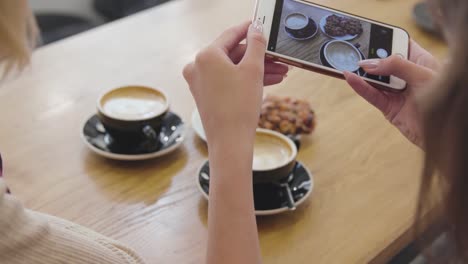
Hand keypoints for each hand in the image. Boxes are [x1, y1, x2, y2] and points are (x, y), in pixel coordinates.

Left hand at [184, 21, 277, 263]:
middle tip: (279, 56)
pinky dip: (245, 80)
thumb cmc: (240, 106)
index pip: (231, 34)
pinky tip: (268, 81)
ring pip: (232, 69)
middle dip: (259, 56)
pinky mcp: (205, 95)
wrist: (230, 143)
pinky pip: (228, 81)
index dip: (249, 29)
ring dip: (256, 69)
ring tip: (281, 72)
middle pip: (233, 53)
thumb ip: (256, 45)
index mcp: (206, 55)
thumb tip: (256, 29)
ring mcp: (200, 82)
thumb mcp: (253, 70)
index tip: (261, 25)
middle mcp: (198, 66)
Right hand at [344, 40, 438, 146]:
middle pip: (383, 63)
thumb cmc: (443, 99)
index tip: (371, 36)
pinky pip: (371, 95)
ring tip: (346, 63)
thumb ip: (395, 66)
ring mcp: (397, 92)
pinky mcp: (389, 108)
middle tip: (353, 50)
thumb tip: (369, 63)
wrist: (446, 132)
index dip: (387, 40)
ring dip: (361, 73)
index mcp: (420, 62)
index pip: (401, 46)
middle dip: (369, 57)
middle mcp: (407, 76)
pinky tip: (350, 78)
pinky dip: (360, 87)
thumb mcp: (422, 74)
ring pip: (375, 80)